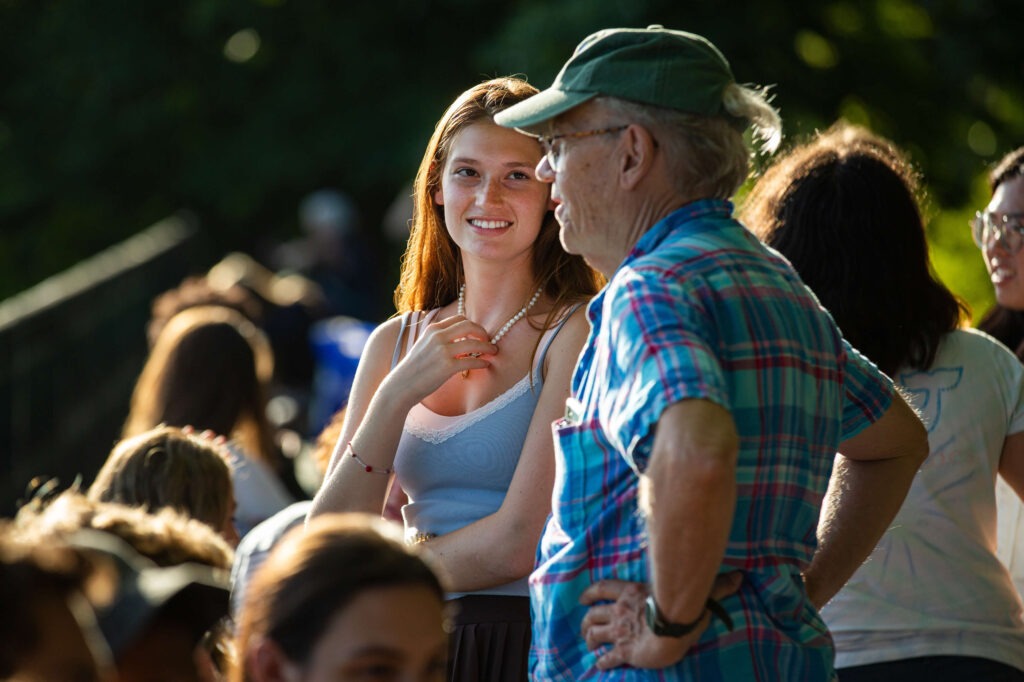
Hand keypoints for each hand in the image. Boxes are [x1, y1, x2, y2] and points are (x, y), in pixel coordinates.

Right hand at [386, 315, 495, 402]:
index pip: (459, 319)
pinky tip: (486, 365)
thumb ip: (439, 339)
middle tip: (489, 341)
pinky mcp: (447, 367)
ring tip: (493, 352)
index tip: (479, 334)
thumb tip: (461, 341)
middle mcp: (437, 336)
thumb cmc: (414, 369)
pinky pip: (472, 361)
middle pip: (469, 326)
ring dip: (487, 347)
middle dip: (482, 332)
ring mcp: (443, 351)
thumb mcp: (424, 345)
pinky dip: (482, 362)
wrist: (401, 385)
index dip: (473, 325)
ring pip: (474, 343)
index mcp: (432, 329)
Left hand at [579, 572, 742, 669]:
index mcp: (631, 593)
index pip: (603, 588)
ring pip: (594, 633)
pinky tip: (598, 665)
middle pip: (594, 613)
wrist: (672, 629)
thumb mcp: (696, 593)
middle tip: (584, 625)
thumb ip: (716, 587)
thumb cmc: (683, 608)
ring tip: (588, 644)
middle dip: (587, 620)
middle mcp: (620, 611)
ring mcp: (620, 631)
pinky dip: (601, 661)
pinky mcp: (624, 651)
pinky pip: (607, 657)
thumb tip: (740, 577)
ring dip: (589, 638)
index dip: (590, 593)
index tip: (582, 598)